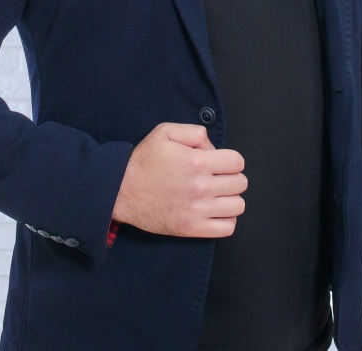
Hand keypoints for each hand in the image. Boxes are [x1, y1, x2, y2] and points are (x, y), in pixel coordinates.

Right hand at [111, 121, 246, 237]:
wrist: (121, 190)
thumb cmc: (143, 161)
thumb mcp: (165, 132)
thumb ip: (194, 132)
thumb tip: (212, 147)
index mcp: (197, 162)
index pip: (237, 162)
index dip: (230, 159)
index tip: (218, 162)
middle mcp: (201, 187)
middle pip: (240, 183)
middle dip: (231, 177)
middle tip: (216, 177)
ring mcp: (198, 210)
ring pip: (238, 206)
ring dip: (230, 198)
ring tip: (216, 194)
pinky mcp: (192, 229)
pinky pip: (227, 228)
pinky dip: (226, 219)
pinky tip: (214, 211)